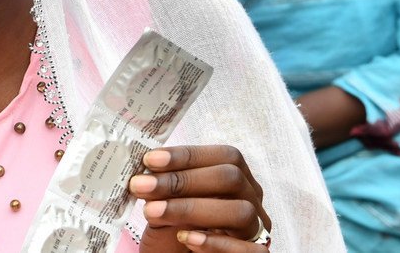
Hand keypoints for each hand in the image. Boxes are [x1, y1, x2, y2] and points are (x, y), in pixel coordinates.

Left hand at [129, 145, 269, 251]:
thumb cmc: (173, 236)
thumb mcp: (165, 207)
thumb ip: (164, 190)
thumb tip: (147, 171)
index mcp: (236, 180)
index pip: (224, 157)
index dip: (187, 156)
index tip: (150, 161)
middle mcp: (251, 201)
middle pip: (231, 179)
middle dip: (183, 181)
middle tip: (143, 186)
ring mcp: (256, 229)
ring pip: (240, 212)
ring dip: (192, 209)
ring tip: (153, 212)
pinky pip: (248, 249)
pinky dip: (215, 242)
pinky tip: (186, 238)